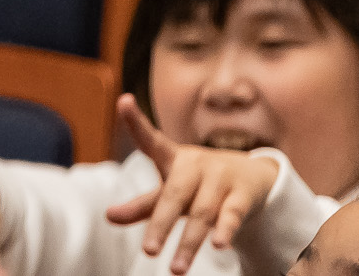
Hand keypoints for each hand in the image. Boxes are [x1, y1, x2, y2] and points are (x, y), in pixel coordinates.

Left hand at [105, 96, 281, 274]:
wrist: (250, 175)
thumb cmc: (197, 183)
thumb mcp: (169, 190)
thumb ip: (142, 205)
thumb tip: (108, 216)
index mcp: (172, 158)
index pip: (151, 139)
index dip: (136, 121)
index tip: (123, 100)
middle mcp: (195, 165)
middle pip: (174, 194)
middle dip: (161, 224)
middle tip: (148, 250)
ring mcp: (220, 179)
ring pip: (202, 212)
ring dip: (190, 242)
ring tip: (176, 269)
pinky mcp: (242, 195)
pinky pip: (233, 214)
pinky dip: (226, 230)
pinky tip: (219, 246)